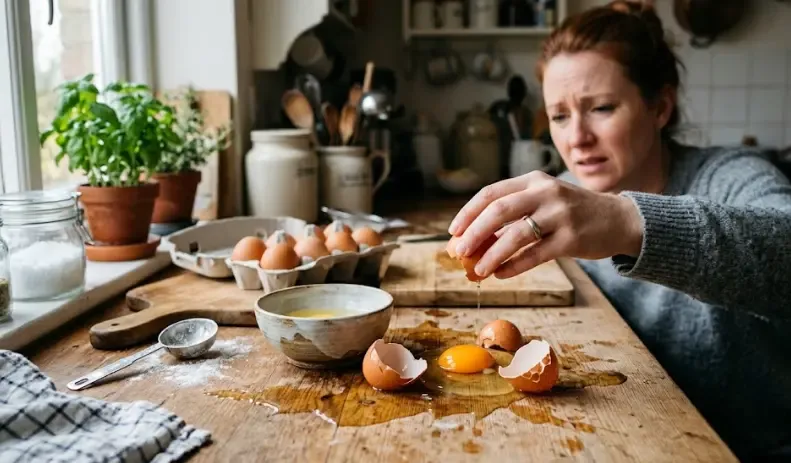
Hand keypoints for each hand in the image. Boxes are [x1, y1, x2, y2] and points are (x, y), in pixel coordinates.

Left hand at [447, 171, 643, 278]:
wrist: (619, 219)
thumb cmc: (572, 212)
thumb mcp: (544, 200)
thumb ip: (514, 213)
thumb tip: (475, 239)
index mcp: (534, 180)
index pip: (491, 193)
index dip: (468, 212)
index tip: (453, 231)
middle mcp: (546, 192)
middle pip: (499, 211)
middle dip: (474, 233)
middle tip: (459, 252)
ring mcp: (561, 215)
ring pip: (516, 235)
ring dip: (492, 255)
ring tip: (478, 270)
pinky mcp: (572, 238)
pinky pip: (536, 255)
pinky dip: (514, 266)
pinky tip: (501, 274)